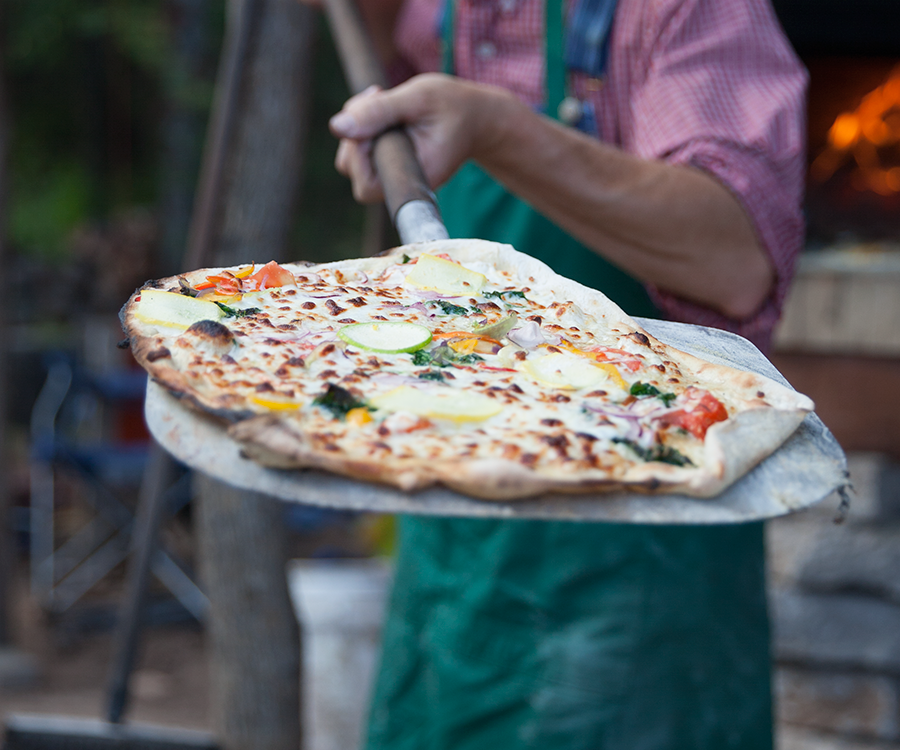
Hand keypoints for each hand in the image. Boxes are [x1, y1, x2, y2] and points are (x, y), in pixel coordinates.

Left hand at [329, 74, 516, 202]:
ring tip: (381, 98)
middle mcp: (401, 182)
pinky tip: (381, 106)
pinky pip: (360, 149)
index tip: (377, 120)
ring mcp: (393, 174)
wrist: (475, 116)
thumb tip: (336, 127)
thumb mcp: (418, 98)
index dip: (359, 153)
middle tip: (378, 96)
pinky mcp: (388, 163)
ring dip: (357, 126)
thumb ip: (379, 111)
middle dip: (356, 132)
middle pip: (352, 170)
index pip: (367, 185)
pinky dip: (362, 125)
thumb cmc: (453, 106)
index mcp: (415, 178)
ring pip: (351, 159)